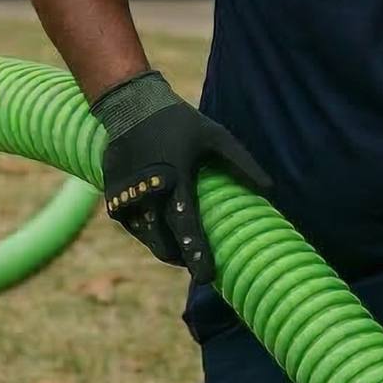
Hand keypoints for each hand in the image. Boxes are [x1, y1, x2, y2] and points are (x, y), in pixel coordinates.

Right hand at [91, 70, 270, 284]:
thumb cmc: (179, 122)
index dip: (196, 254)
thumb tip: (270, 190)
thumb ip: (242, 163)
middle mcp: (147, 191)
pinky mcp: (111, 194)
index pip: (186, 226)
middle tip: (197, 264)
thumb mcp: (215, 136)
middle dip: (180, 258)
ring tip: (182, 250)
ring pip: (146, 238)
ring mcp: (125, 195)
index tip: (206, 277)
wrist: (130, 105)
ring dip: (164, 247)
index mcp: (175, 178)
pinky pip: (131, 225)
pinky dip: (147, 232)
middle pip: (162, 243)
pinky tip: (161, 232)